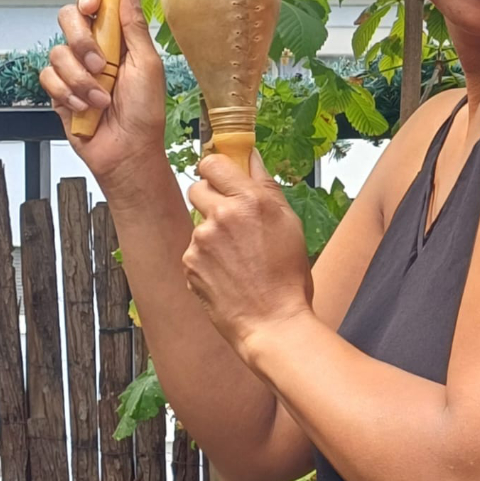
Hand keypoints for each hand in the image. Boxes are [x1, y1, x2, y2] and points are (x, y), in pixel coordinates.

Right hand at [40, 0, 165, 182]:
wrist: (128, 150)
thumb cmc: (145, 112)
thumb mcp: (148, 66)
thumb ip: (134, 28)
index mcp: (118, 40)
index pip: (95, 5)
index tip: (93, 7)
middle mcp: (94, 50)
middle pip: (67, 19)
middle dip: (81, 40)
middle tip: (100, 63)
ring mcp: (75, 70)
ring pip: (57, 52)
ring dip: (81, 79)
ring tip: (101, 98)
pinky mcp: (59, 91)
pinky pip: (48, 78)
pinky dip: (68, 94)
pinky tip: (86, 107)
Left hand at [184, 149, 314, 350]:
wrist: (272, 322)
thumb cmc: (288, 277)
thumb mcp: (289, 223)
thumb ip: (266, 186)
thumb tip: (252, 158)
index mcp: (252, 200)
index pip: (213, 163)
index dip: (216, 169)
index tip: (221, 176)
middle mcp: (222, 214)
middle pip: (196, 187)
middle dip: (210, 198)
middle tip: (231, 219)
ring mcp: (202, 240)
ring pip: (199, 222)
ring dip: (212, 233)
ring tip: (237, 257)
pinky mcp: (189, 262)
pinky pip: (193, 250)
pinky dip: (206, 258)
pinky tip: (228, 272)